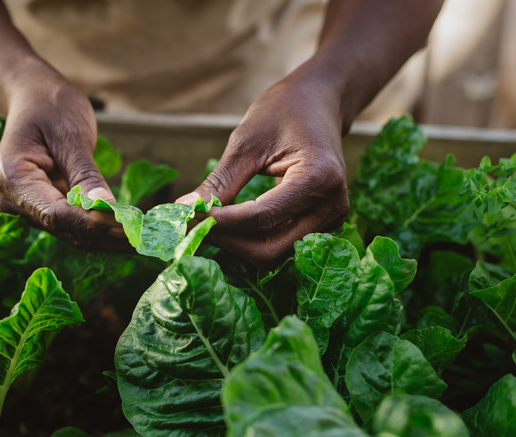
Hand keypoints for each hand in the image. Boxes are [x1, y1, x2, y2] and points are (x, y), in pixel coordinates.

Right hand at [0, 71, 127, 251]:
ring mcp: (24, 207)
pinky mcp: (41, 209)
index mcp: (11, 177)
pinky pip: (72, 224)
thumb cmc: (51, 106)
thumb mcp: (70, 135)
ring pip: (70, 232)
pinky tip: (128, 231)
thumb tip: (108, 209)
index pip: (55, 214)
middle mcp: (11, 199)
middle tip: (145, 240)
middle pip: (63, 228)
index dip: (93, 224)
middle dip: (105, 236)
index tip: (129, 229)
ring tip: (143, 240)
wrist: (34, 97)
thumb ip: (86, 175)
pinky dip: (99, 227)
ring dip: (106, 238)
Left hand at [177, 72, 349, 268]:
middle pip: (269, 248)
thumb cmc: (283, 112)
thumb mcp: (247, 142)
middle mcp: (331, 207)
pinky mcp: (320, 226)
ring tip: (207, 223)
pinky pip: (279, 245)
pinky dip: (249, 240)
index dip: (219, 223)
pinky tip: (227, 223)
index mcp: (319, 179)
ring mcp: (329, 221)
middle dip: (227, 240)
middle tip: (192, 225)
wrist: (318, 103)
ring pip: (273, 254)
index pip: (261, 218)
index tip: (185, 217)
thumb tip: (184, 210)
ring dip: (236, 244)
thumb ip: (220, 182)